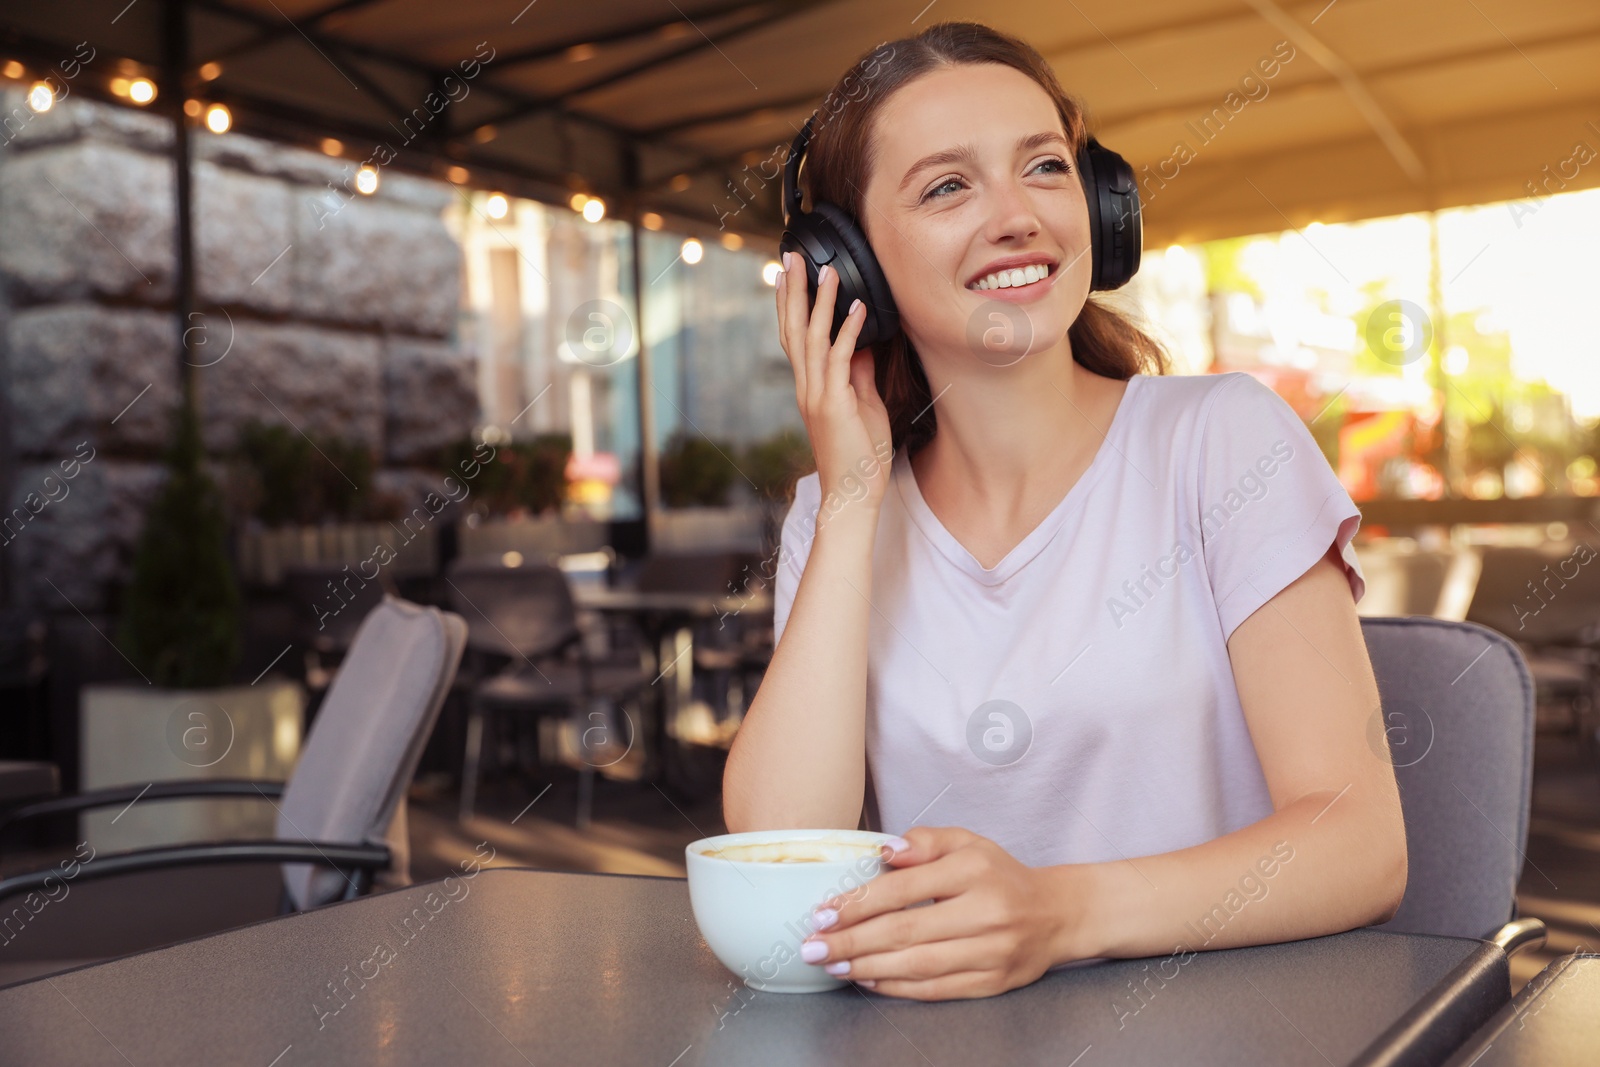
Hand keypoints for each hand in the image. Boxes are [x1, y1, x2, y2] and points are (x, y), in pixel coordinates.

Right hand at [777, 252, 893, 514]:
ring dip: (820, 302)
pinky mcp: (834, 405)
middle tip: (792, 257)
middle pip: (795, 330)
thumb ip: (858, 373)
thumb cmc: (860, 457)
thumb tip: (861, 342)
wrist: (853, 495)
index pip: (795, 337)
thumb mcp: (862, 405)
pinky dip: (848, 331)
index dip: (790, 305)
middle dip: (793, 292)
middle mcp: (807, 387)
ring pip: (813, 339)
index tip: (790, 275)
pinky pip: (839, 360)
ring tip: (826, 271)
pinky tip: (858, 308)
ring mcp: (817, 396)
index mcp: (810, 387)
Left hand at [798, 827, 1072, 999]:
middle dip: (852, 941)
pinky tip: (869, 980)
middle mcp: (985, 911)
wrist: (1056, 914)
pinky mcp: (992, 982)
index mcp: (973, 870)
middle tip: (815, 947)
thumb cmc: (1000, 875)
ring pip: (917, 965)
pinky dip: (897, 987)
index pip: (904, 888)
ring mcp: (991, 951)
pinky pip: (936, 989)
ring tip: (834, 965)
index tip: (824, 913)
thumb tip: (883, 851)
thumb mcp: (967, 842)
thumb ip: (924, 842)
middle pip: (905, 930)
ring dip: (868, 968)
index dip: (859, 903)